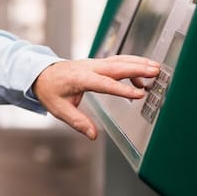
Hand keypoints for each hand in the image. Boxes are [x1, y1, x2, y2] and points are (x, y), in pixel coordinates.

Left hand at [32, 55, 159, 139]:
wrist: (41, 73)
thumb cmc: (50, 90)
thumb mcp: (59, 109)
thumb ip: (78, 121)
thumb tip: (92, 135)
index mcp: (80, 78)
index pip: (104, 83)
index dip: (122, 89)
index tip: (139, 94)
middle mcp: (88, 68)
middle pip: (116, 67)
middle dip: (137, 69)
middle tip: (156, 71)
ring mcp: (93, 63)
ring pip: (119, 60)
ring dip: (137, 63)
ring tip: (156, 69)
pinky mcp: (97, 63)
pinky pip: (116, 61)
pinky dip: (131, 64)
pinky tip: (141, 76)